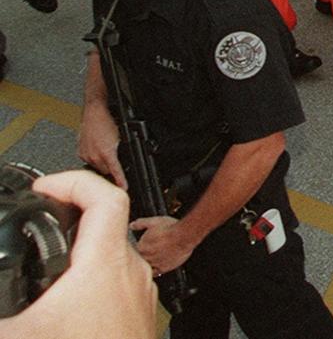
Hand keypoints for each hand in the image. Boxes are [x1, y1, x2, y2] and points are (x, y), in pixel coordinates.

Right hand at [0, 170, 155, 338]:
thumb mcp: (19, 333)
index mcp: (104, 265)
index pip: (104, 197)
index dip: (73, 182)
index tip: (44, 188)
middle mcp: (129, 273)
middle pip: (105, 223)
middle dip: (68, 217)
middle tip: (37, 219)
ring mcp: (138, 294)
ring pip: (113, 254)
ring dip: (80, 251)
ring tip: (46, 257)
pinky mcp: (139, 315)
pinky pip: (117, 282)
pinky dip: (90, 278)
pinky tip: (64, 297)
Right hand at [78, 102, 126, 189]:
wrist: (95, 111)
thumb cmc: (108, 120)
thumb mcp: (122, 136)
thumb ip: (122, 150)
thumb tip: (125, 161)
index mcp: (106, 153)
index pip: (115, 172)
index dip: (120, 181)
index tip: (123, 188)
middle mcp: (95, 156)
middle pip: (105, 172)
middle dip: (111, 172)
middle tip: (117, 169)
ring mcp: (86, 154)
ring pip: (96, 167)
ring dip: (102, 166)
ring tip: (107, 158)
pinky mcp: (80, 152)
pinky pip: (89, 161)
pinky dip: (94, 160)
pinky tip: (99, 153)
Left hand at [130, 215, 194, 275]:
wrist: (185, 236)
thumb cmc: (170, 228)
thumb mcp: (153, 221)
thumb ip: (140, 223)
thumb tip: (132, 225)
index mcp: (141, 247)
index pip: (136, 248)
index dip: (140, 245)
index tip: (146, 242)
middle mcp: (146, 257)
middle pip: (141, 258)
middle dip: (145, 253)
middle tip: (152, 248)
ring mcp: (154, 263)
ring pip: (147, 265)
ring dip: (150, 261)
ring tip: (156, 255)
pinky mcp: (163, 268)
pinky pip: (155, 272)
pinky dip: (155, 269)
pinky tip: (157, 264)